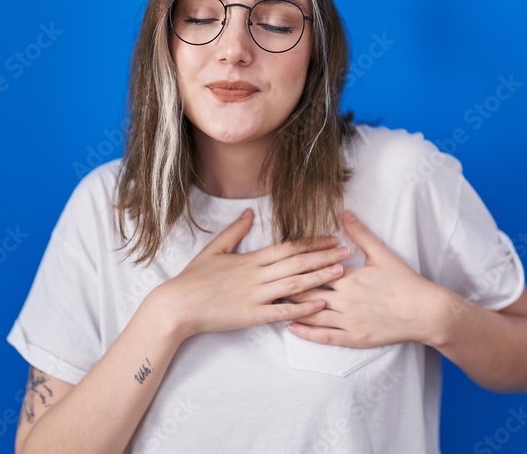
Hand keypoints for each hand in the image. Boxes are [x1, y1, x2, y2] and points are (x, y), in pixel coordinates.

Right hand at [150, 208, 350, 340]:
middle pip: (297, 263)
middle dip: (324, 256)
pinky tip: (320, 303)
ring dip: (319, 277)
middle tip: (348, 250)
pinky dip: (302, 307)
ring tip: (342, 271)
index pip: (287, 247)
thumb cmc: (194, 278)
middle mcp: (256, 275)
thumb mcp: (213, 250)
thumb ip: (234, 231)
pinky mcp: (251, 315)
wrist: (178, 306)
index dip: (311, 242)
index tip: (331, 237)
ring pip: (294, 284)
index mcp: (250, 259)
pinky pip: (281, 311)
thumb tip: (248, 212)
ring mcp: (255, 296)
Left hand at [286, 210, 447, 347]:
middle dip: (287, 288)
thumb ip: (361, 234)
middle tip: (267, 283)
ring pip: (313, 315)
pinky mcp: (355, 338)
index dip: (295, 268)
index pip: (315, 270)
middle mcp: (346, 300)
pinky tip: (292, 328)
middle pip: (308, 293)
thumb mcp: (382, 254)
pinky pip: (325, 336)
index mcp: (350, 277)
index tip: (277, 263)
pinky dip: (306, 333)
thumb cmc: (404, 281)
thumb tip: (345, 213)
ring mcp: (349, 321)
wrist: (425, 311)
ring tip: (273, 304)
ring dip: (292, 309)